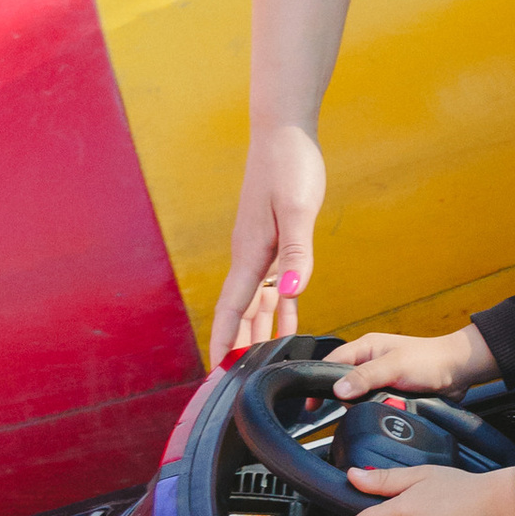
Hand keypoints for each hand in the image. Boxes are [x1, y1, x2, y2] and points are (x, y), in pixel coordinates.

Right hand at [211, 126, 328, 363]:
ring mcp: (261, 249)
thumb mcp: (297, 209)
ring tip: (259, 365)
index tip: (217, 372)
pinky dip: (280, 308)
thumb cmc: (289, 165)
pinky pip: (274, 285)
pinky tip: (288, 325)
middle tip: (236, 383)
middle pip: (241, 312)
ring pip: (257, 302)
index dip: (225, 340)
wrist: (284, 132)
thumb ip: (295, 253)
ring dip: (258, 331)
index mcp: (250, 253)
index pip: (232, 308)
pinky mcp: (274, 240)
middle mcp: (250, 255)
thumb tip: (289, 294)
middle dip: (238, 345)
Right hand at [331, 323, 494, 402]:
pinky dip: (377, 409)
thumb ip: (366, 377)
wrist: (459, 370)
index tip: (311, 404)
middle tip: (350, 407)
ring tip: (375, 406)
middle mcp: (370, 361)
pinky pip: (374, 403)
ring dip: (363, 405)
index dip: (318, 382)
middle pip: (343, 383)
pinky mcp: (391, 390)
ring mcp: (380, 376)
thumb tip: (339, 389)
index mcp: (366, 347)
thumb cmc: (431, 359)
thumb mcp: (395, 366)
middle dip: (345, 398)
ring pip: (358, 397)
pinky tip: (384, 411)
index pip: (331, 363)